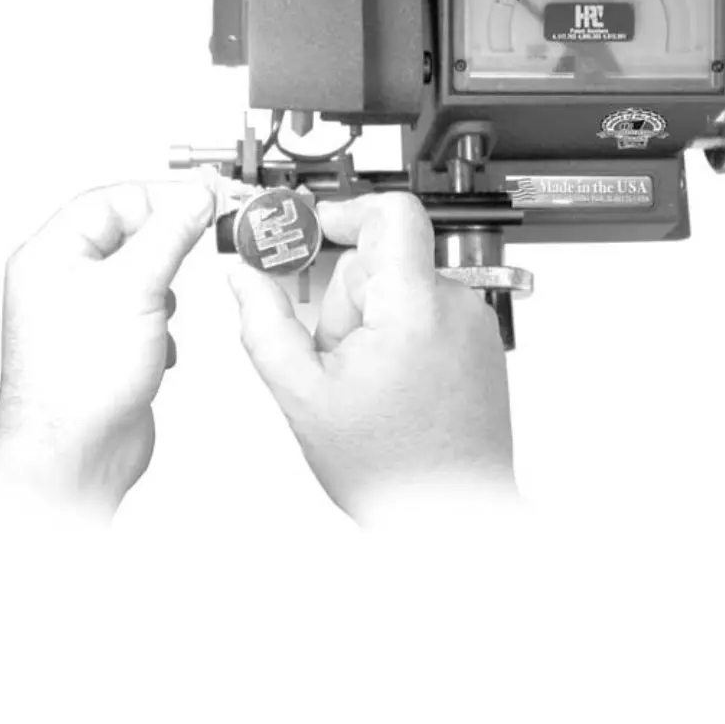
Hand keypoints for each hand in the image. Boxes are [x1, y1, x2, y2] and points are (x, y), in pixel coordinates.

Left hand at [0, 179, 215, 512]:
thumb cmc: (78, 381)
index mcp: (50, 254)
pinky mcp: (102, 346)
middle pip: (124, 236)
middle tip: (195, 247)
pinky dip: (159, 327)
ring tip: (162, 313)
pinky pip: (141, 316)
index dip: (158, 198)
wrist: (73, 453)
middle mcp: (59, 281)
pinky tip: (157, 347)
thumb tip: (193, 199)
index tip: (201, 202)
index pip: (109, 200)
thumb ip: (169, 235)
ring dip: (162, 292)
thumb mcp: (135, 287)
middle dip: (162, 249)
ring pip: (137, 277)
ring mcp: (81, 316)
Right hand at [229, 191, 515, 521]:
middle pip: (381, 258)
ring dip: (369, 321)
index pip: (391, 211)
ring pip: (399, 288)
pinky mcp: (479, 344)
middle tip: (333, 354)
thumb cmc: (393, 469)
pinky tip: (390, 385)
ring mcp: (472, 325)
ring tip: (365, 381)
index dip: (344, 210)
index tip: (313, 230)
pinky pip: (424, 314)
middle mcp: (454, 306)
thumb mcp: (304, 396)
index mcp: (414, 308)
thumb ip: (265, 324)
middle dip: (344, 296)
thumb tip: (245, 277)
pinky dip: (397, 336)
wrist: (452, 512)